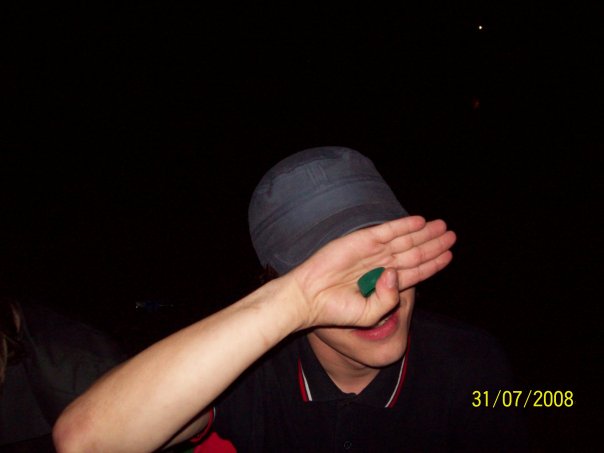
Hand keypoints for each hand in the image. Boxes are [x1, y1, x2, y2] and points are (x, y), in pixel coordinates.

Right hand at [289, 216, 455, 328]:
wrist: (309, 298)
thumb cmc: (336, 311)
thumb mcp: (370, 314)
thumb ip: (389, 299)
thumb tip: (396, 273)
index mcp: (384, 284)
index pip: (414, 271)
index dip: (432, 263)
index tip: (449, 256)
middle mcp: (380, 265)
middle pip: (413, 253)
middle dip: (433, 244)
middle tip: (452, 236)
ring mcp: (371, 251)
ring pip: (404, 240)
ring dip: (424, 233)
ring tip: (443, 227)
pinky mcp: (360, 240)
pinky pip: (387, 231)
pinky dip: (403, 225)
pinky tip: (420, 222)